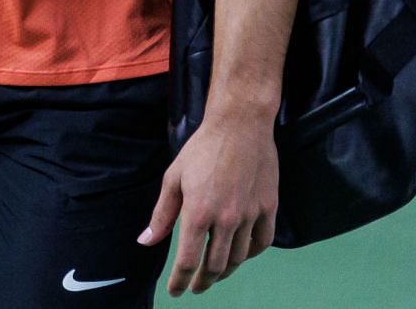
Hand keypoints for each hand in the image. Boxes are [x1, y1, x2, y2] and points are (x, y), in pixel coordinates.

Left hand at [138, 112, 278, 295]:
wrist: (240, 125)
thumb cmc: (202, 148)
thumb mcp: (173, 178)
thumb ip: (162, 214)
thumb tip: (147, 241)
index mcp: (198, 213)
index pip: (187, 261)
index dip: (179, 281)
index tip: (175, 291)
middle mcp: (225, 219)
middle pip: (215, 266)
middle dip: (202, 282)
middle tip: (195, 286)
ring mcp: (249, 215)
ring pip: (238, 258)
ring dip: (224, 272)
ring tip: (214, 275)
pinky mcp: (268, 208)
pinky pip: (262, 242)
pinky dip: (250, 254)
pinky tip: (241, 254)